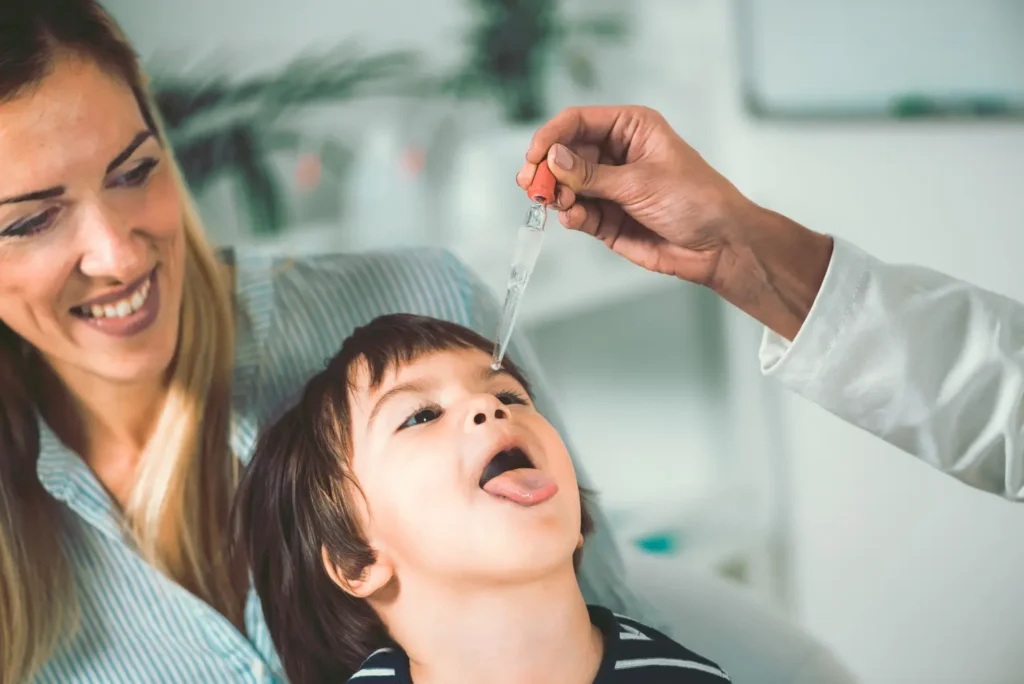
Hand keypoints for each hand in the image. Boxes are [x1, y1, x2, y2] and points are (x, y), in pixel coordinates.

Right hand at [518, 105, 832, 339]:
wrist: (719, 245)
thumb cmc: (696, 200)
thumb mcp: (641, 182)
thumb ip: (592, 174)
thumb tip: (552, 158)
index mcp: (630, 128)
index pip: (578, 122)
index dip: (551, 136)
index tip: (534, 157)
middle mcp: (616, 154)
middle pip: (564, 154)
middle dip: (547, 170)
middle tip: (532, 186)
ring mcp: (610, 187)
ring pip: (566, 185)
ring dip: (557, 194)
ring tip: (561, 204)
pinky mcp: (607, 218)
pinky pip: (577, 212)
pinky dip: (570, 215)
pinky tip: (574, 217)